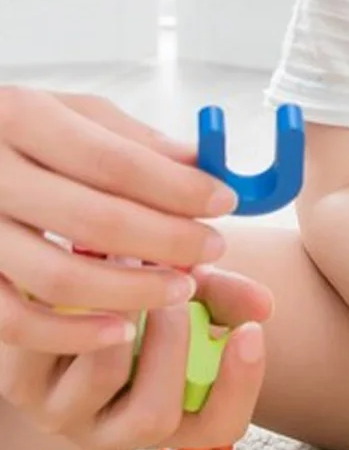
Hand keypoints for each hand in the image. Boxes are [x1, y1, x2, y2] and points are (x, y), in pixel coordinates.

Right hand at [0, 87, 239, 355]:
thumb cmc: (23, 135)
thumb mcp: (72, 115)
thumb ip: (134, 140)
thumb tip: (203, 165)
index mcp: (19, 116)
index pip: (114, 162)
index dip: (178, 188)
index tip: (225, 201)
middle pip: (94, 220)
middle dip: (169, 240)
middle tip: (214, 247)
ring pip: (59, 278)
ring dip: (134, 290)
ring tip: (183, 287)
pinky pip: (14, 323)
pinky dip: (73, 334)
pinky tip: (125, 329)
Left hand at [0, 264, 270, 449]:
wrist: (72, 298)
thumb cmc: (147, 302)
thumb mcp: (195, 298)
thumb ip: (229, 299)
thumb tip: (264, 307)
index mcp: (173, 417)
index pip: (219, 427)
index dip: (240, 386)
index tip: (251, 332)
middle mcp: (115, 432)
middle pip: (154, 418)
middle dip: (175, 343)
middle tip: (180, 286)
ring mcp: (62, 415)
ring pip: (102, 378)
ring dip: (127, 317)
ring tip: (133, 267)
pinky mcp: (19, 384)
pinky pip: (51, 349)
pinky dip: (78, 303)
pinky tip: (93, 266)